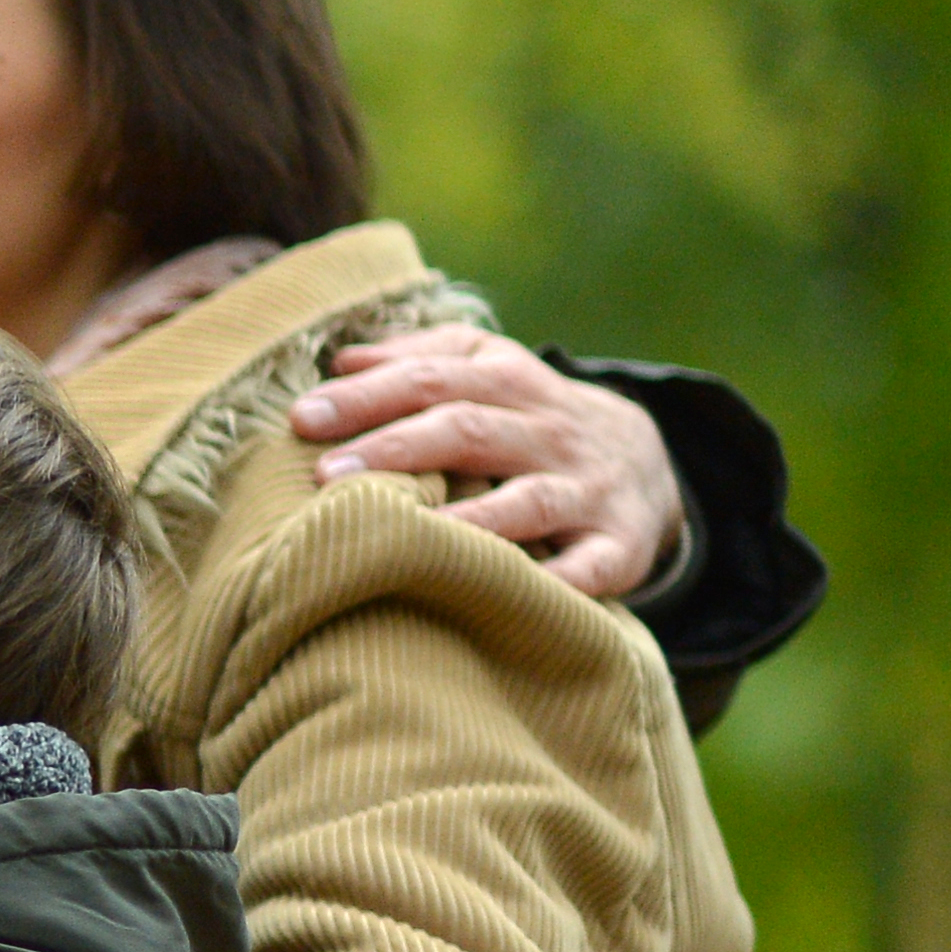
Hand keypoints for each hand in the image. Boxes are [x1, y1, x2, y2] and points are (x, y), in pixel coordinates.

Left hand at [295, 329, 680, 599]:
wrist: (648, 463)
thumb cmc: (532, 419)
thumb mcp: (491, 370)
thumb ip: (421, 358)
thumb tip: (342, 358)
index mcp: (512, 382)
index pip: (433, 379)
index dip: (367, 396)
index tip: (302, 418)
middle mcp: (551, 432)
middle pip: (471, 430)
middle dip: (397, 448)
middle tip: (327, 473)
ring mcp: (587, 490)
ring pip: (527, 500)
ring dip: (465, 517)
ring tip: (401, 531)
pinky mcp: (617, 546)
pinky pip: (587, 569)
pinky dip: (554, 584)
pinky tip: (504, 593)